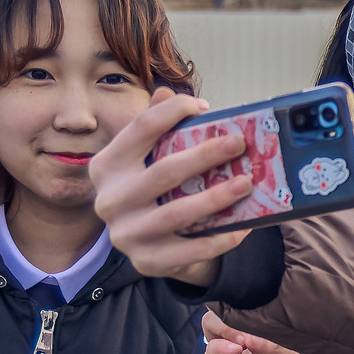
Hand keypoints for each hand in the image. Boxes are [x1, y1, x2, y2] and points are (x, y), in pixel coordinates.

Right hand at [92, 87, 254, 281]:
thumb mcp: (145, 156)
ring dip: (217, 198)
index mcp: (107, 165)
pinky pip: (190, 250)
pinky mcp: (146, 261)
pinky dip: (220, 237)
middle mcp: (110, 200)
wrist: (145, 243)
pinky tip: (244, 225)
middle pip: (163, 172)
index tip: (205, 107)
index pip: (141, 129)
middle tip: (238, 144)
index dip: (173, 112)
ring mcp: (126, 234)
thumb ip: (153, 124)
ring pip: (177, 213)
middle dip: (205, 156)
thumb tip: (168, 92)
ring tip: (246, 183)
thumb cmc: (150, 188)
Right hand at [202, 309, 316, 353]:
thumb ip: (277, 347)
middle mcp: (242, 340)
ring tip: (242, 340)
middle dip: (229, 310)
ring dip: (223, 325)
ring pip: (211, 326)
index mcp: (262, 333)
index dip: (246, 301)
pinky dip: (219, 346)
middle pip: (222, 310)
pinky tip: (237, 350)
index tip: (256, 305)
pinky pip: (210, 353)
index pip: (245, 306)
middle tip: (244, 324)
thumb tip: (252, 335)